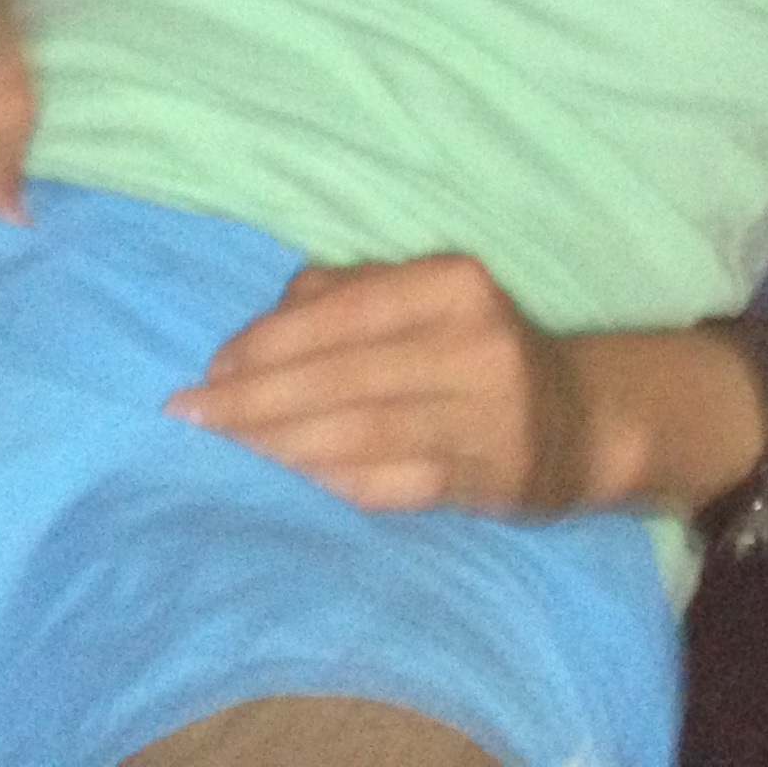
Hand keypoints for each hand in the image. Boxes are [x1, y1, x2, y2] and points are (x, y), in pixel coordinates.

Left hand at [164, 254, 593, 514]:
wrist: (576, 421)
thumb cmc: (472, 345)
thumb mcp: (423, 294)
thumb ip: (341, 294)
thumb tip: (253, 334)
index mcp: (452, 284)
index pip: (340, 314)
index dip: (266, 344)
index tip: (208, 369)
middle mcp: (472, 345)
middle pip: (340, 377)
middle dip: (253, 399)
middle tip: (191, 414)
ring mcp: (480, 418)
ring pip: (354, 434)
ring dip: (276, 443)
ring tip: (222, 445)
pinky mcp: (478, 480)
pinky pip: (382, 482)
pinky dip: (322, 479)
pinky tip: (281, 475)